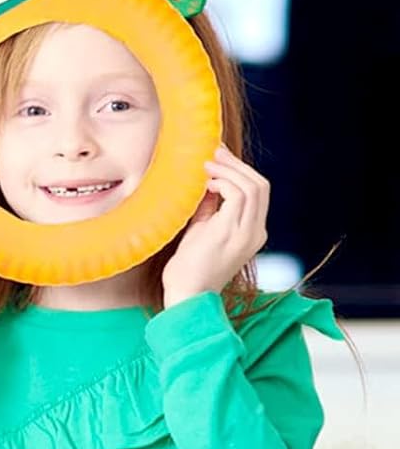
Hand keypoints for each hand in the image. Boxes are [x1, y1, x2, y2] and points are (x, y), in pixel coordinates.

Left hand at [161, 145, 268, 306]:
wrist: (186, 296)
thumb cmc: (188, 268)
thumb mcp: (201, 231)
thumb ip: (209, 209)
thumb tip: (205, 184)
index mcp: (252, 232)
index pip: (257, 193)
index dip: (240, 170)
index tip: (217, 157)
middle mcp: (255, 232)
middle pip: (261, 186)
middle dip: (237, 164)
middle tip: (213, 152)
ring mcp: (246, 233)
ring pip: (253, 187)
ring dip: (229, 169)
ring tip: (206, 163)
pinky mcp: (232, 233)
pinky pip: (238, 196)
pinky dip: (223, 182)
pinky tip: (206, 183)